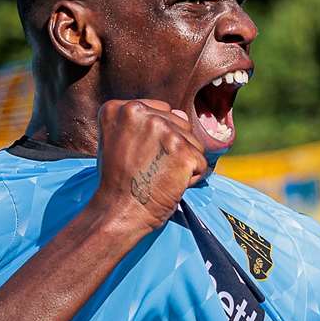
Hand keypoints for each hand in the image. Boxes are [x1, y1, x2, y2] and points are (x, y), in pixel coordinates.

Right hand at [91, 99, 210, 232]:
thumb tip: (181, 113)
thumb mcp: (119, 141)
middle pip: (179, 124)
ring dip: (183, 162)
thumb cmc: (118, 182)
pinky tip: (169, 185)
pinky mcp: (183, 151)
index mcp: (122, 109)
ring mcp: (164, 131)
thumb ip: (144, 123)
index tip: (139, 156)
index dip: (156, 139)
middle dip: (172, 149)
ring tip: (159, 177)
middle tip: (148, 169)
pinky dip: (190, 179)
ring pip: (193, 142)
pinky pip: (201, 163)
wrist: (118, 211)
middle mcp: (142, 113)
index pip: (161, 112)